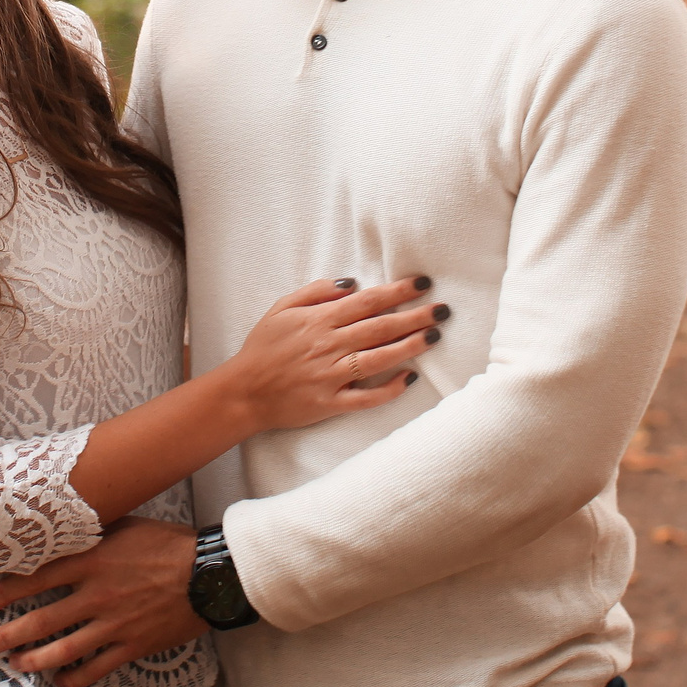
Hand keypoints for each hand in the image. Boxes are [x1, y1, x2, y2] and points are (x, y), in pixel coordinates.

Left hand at [0, 517, 210, 686]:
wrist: (209, 574)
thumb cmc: (167, 543)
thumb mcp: (125, 524)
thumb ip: (90, 531)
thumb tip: (60, 526)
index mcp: (92, 560)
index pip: (37, 578)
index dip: (5, 593)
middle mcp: (97, 594)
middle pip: (41, 620)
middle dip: (6, 635)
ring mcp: (114, 623)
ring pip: (63, 649)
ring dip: (33, 659)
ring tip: (14, 664)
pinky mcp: (132, 645)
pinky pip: (96, 668)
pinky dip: (74, 677)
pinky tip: (58, 680)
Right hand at [218, 273, 441, 431]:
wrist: (243, 392)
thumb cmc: (263, 347)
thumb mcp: (282, 308)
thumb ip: (316, 292)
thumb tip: (351, 283)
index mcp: (319, 320)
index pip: (367, 301)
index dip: (397, 291)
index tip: (422, 283)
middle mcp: (329, 346)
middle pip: (380, 328)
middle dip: (415, 317)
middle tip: (442, 309)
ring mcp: (331, 376)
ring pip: (379, 359)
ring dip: (409, 347)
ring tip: (434, 336)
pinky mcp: (331, 403)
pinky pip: (366, 397)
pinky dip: (389, 389)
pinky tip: (409, 378)